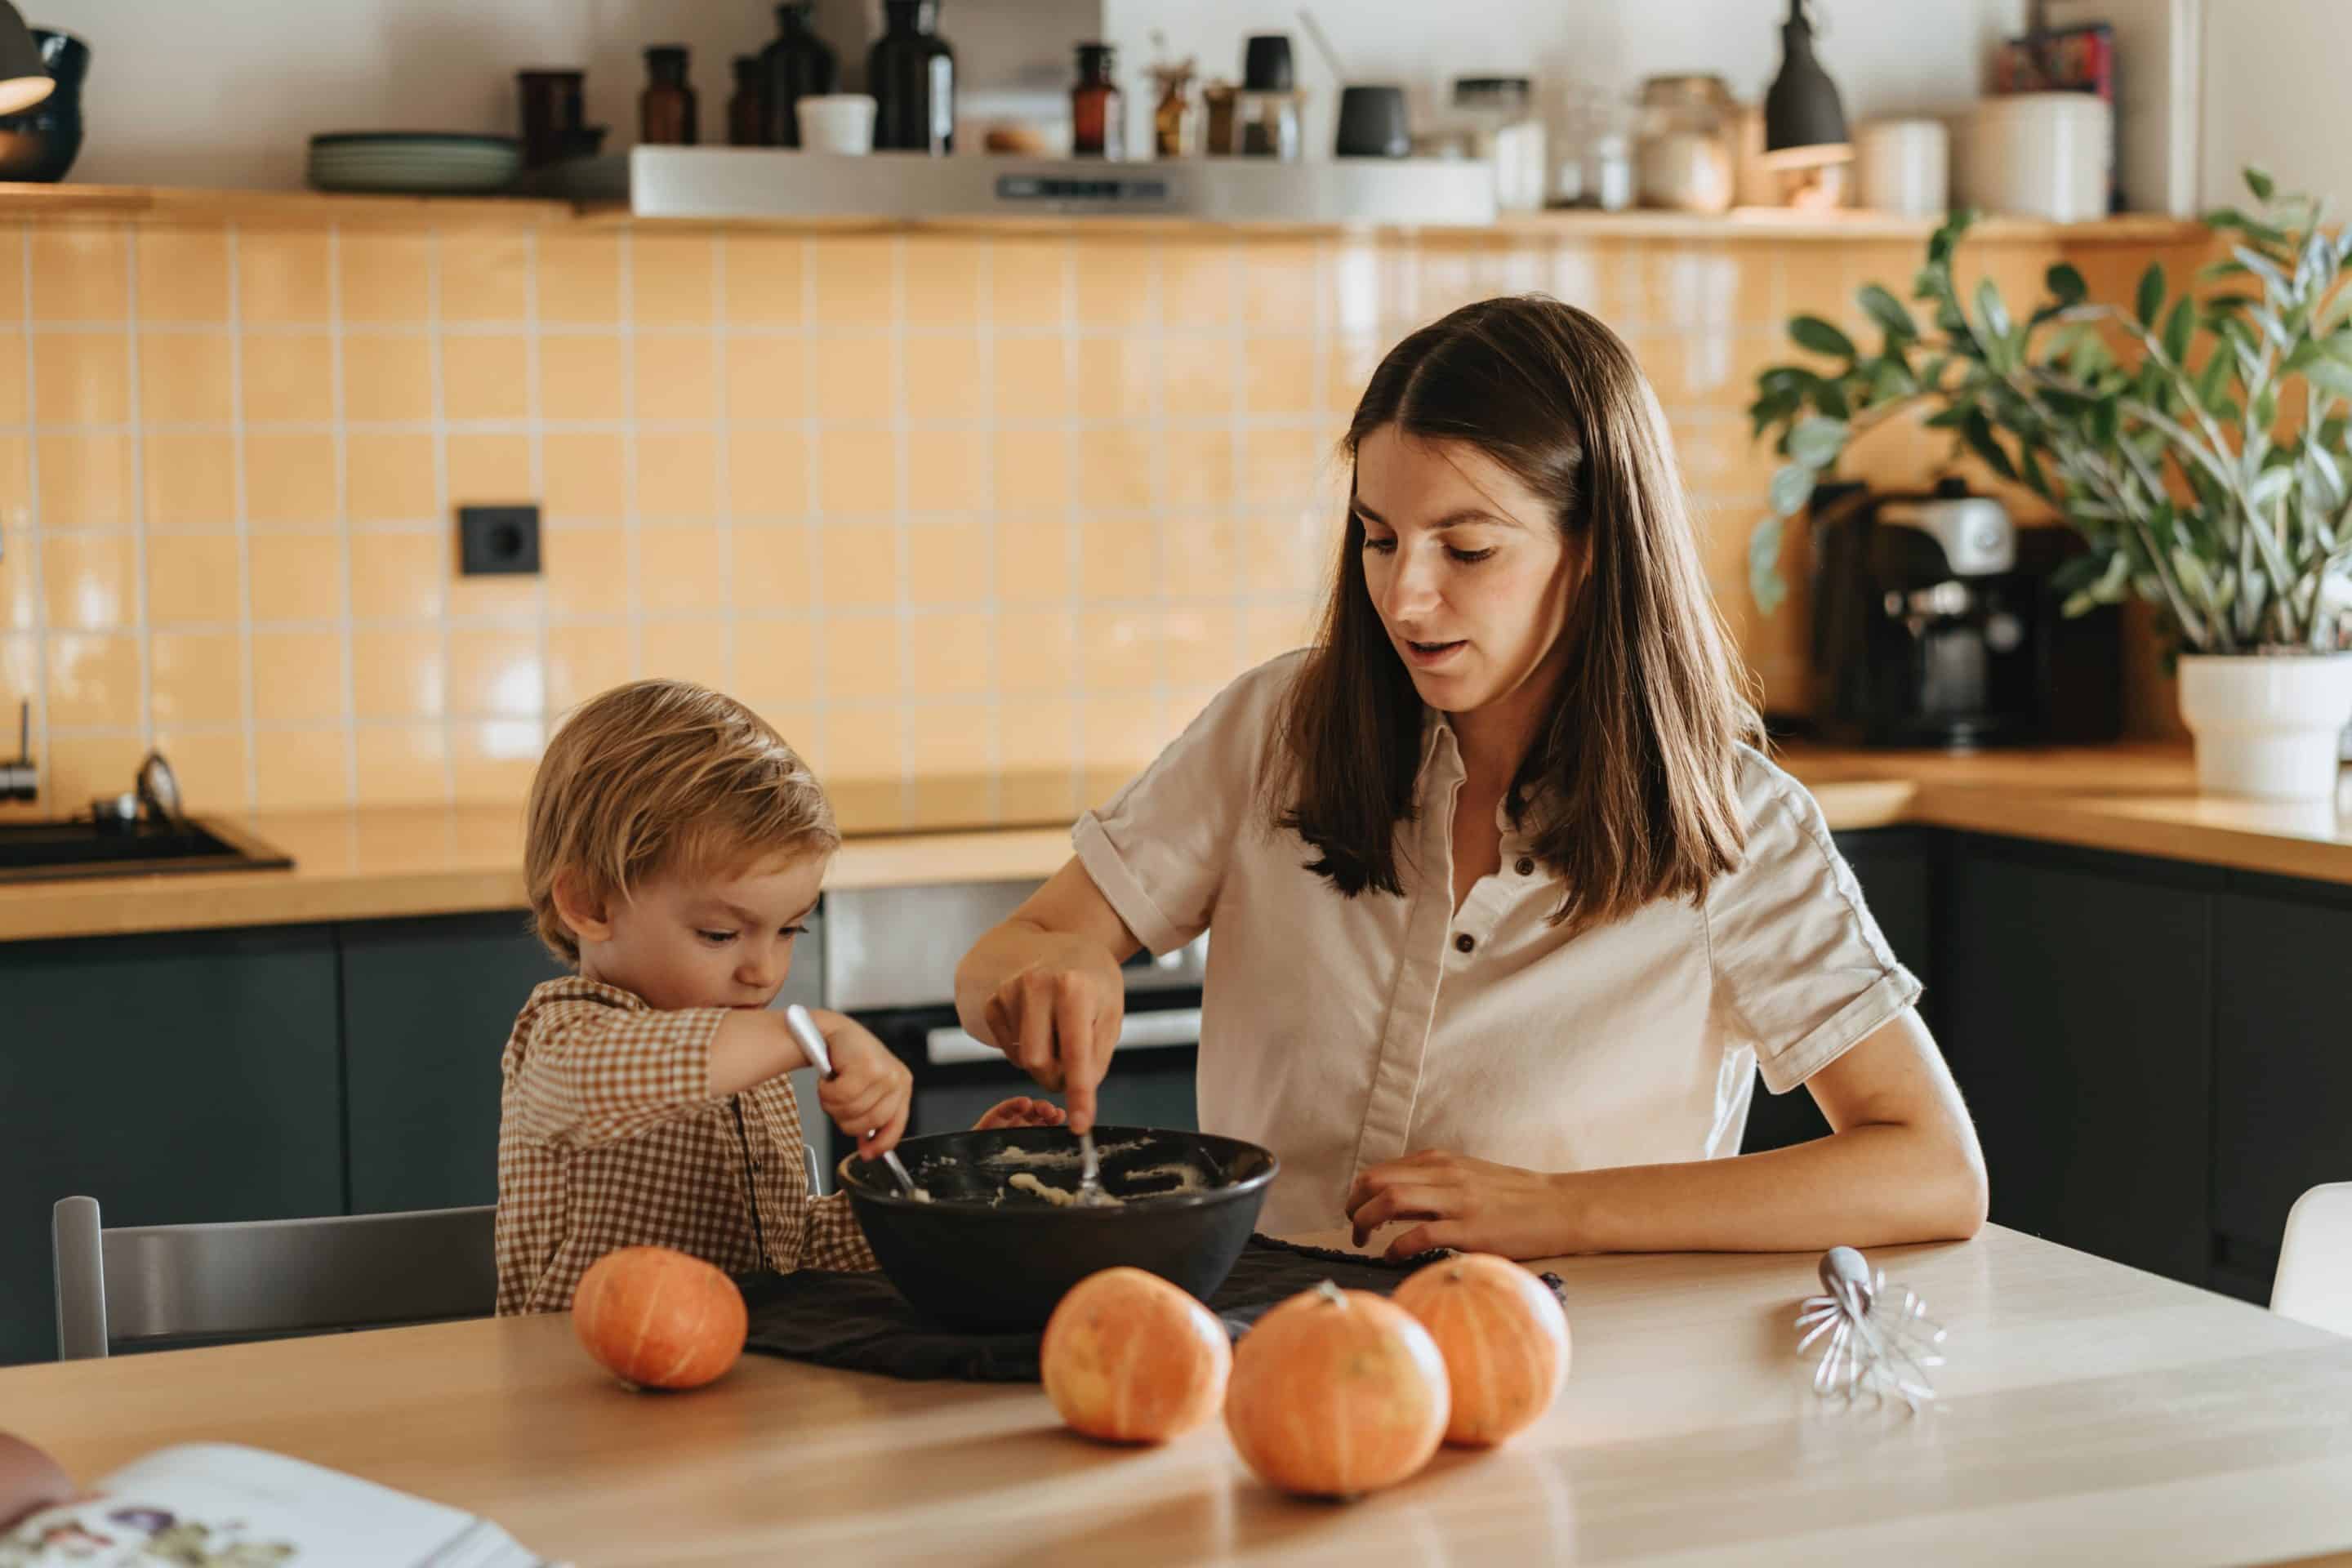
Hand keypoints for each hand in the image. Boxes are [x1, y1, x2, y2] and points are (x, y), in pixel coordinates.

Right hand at [812, 1013, 912, 1159]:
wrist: (833, 1031)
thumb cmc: (848, 1060)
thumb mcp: (867, 1090)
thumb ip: (870, 1116)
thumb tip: (868, 1149)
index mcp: (902, 1087)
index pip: (896, 1126)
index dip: (880, 1144)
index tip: (866, 1154)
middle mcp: (897, 1080)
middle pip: (869, 1123)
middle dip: (845, 1118)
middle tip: (836, 1102)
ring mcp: (884, 1073)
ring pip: (852, 1110)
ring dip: (833, 1103)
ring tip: (832, 1087)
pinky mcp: (866, 1066)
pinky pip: (841, 1096)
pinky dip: (827, 1091)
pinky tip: (828, 1078)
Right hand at [978, 935, 1124, 1134]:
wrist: (1061, 944)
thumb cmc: (1093, 982)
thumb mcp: (1110, 1013)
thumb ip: (1096, 1057)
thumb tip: (1077, 1095)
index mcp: (1074, 987)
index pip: (1075, 1054)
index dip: (1079, 1094)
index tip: (1079, 1125)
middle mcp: (1036, 985)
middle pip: (1039, 1064)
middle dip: (1058, 1077)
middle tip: (1074, 1066)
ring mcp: (1009, 991)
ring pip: (1022, 1060)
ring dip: (1044, 1063)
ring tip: (1059, 1035)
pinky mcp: (993, 1001)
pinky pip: (1008, 1050)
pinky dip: (1026, 1050)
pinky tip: (1039, 1027)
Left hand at [1345, 1150, 1576, 1259]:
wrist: (1560, 1207)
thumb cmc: (1515, 1197)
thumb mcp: (1469, 1176)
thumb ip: (1435, 1183)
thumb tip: (1395, 1201)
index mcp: (1441, 1161)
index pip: (1381, 1170)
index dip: (1359, 1192)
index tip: (1356, 1211)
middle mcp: (1444, 1174)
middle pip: (1376, 1180)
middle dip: (1354, 1205)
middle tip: (1354, 1228)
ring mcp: (1457, 1201)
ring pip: (1390, 1200)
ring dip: (1366, 1222)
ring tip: (1363, 1241)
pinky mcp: (1471, 1230)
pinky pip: (1420, 1235)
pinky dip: (1396, 1247)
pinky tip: (1393, 1257)